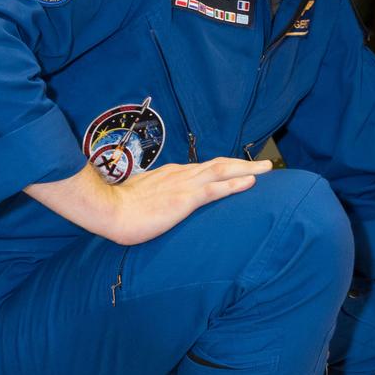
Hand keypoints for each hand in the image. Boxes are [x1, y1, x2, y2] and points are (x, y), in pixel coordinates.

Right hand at [109, 157, 272, 243]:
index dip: (225, 168)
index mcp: (170, 175)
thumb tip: (157, 206)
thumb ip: (153, 200)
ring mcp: (183, 185)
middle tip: (266, 164)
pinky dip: (235, 184)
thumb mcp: (139, 200)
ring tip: (267, 169)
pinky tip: (251, 182)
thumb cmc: (117, 209)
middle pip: (219, 165)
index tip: (240, 168)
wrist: (106, 210)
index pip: (203, 169)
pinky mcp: (184, 199)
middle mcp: (180, 175)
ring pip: (222, 172)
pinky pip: (216, 189)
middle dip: (244, 163)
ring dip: (247, 169)